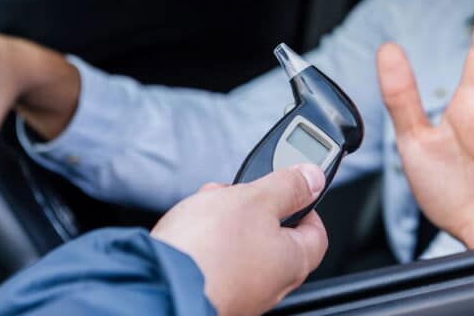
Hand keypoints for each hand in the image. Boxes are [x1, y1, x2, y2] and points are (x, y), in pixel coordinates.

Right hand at [152, 165, 328, 315]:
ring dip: (227, 223)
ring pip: (243, 249)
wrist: (158, 284)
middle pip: (275, 238)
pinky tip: (190, 232)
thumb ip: (288, 186)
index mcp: (293, 262)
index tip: (289, 185)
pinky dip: (208, 244)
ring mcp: (241, 294)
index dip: (305, 202)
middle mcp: (271, 286)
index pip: (316, 230)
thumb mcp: (255, 198)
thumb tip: (313, 178)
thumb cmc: (209, 248)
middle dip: (255, 208)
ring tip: (206, 206)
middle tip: (238, 192)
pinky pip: (217, 263)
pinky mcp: (211, 295)